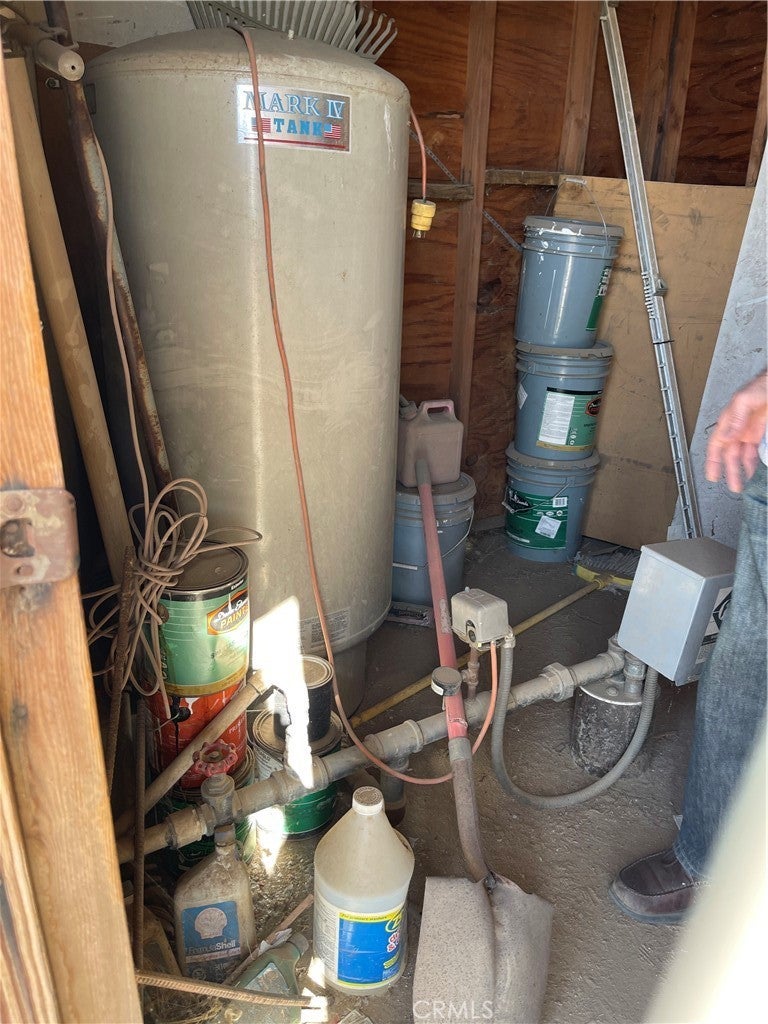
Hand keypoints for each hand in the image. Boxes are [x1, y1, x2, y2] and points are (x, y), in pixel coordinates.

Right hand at [705, 371, 767, 492]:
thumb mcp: (745, 399)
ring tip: (741, 484)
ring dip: (741, 470)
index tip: (712, 475)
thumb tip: (726, 437)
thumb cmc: (763, 384)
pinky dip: (753, 462)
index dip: (712, 461)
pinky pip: (755, 451)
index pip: (716, 444)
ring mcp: (749, 430)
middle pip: (730, 454)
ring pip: (742, 455)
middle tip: (732, 486)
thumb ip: (735, 418)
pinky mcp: (761, 432)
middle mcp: (737, 428)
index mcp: (729, 420)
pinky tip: (753, 471)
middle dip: (730, 471)